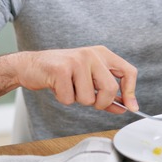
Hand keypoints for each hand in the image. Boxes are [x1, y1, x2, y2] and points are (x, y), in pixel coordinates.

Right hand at [15, 46, 138, 111]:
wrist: (30, 66)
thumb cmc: (60, 73)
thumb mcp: (87, 80)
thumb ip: (105, 93)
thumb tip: (124, 107)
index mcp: (102, 54)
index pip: (128, 72)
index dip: (131, 92)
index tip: (131, 108)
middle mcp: (92, 54)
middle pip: (110, 89)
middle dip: (101, 103)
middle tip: (89, 100)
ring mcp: (77, 60)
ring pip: (88, 98)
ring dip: (77, 100)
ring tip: (68, 87)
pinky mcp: (61, 69)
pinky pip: (70, 99)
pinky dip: (63, 98)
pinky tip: (57, 86)